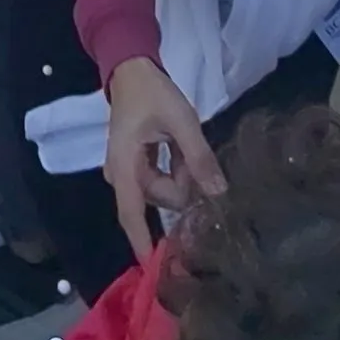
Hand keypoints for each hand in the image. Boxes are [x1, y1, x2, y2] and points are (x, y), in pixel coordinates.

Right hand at [105, 56, 224, 259]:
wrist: (131, 68)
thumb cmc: (152, 92)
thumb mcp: (181, 121)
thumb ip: (199, 158)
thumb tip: (219, 194)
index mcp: (124, 165)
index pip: (131, 213)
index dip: (143, 243)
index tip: (155, 271)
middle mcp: (120, 175)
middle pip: (158, 201)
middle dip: (183, 185)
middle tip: (192, 153)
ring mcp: (127, 172)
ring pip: (163, 192)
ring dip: (181, 175)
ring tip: (184, 145)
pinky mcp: (135, 167)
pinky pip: (161, 182)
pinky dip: (176, 171)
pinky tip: (177, 149)